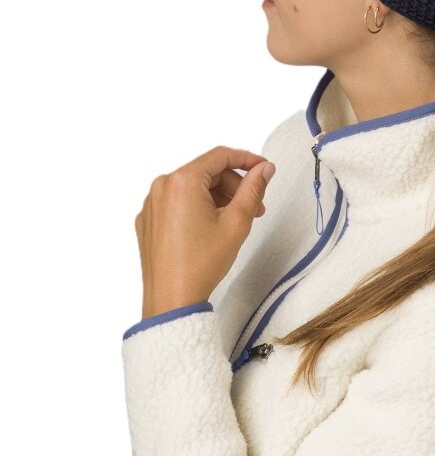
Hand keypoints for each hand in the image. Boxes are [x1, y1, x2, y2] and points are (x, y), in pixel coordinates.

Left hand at [134, 145, 275, 318]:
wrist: (172, 300)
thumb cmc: (202, 263)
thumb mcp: (237, 222)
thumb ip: (254, 188)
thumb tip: (265, 169)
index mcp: (182, 181)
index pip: (220, 156)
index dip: (247, 159)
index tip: (264, 168)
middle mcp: (162, 186)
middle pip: (207, 172)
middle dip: (234, 186)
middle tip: (256, 206)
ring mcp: (151, 204)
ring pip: (193, 187)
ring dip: (218, 197)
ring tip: (235, 220)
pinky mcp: (148, 220)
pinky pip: (177, 202)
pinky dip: (198, 206)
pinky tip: (212, 227)